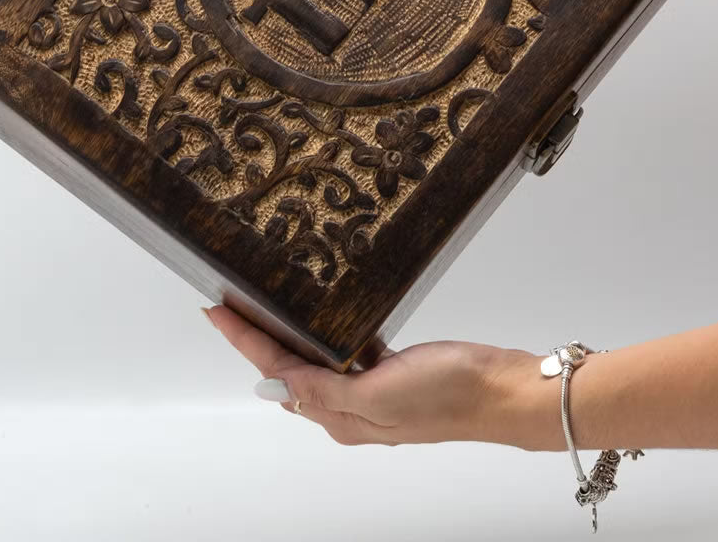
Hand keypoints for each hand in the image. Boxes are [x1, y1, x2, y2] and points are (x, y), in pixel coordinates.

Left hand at [205, 306, 557, 448]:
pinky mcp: (395, 371)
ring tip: (271, 303)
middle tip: (235, 302)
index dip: (245, 340)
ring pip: (318, 359)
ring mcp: (373, 390)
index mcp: (341, 416)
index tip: (215, 311)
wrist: (502, 391)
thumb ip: (324, 390)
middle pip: (291, 368)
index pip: (278, 372)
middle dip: (260, 337)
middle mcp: (351, 407)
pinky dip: (334, 333)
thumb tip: (276, 384)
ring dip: (293, 334)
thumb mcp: (379, 394)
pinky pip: (352, 351)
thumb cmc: (447, 393)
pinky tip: (332, 313)